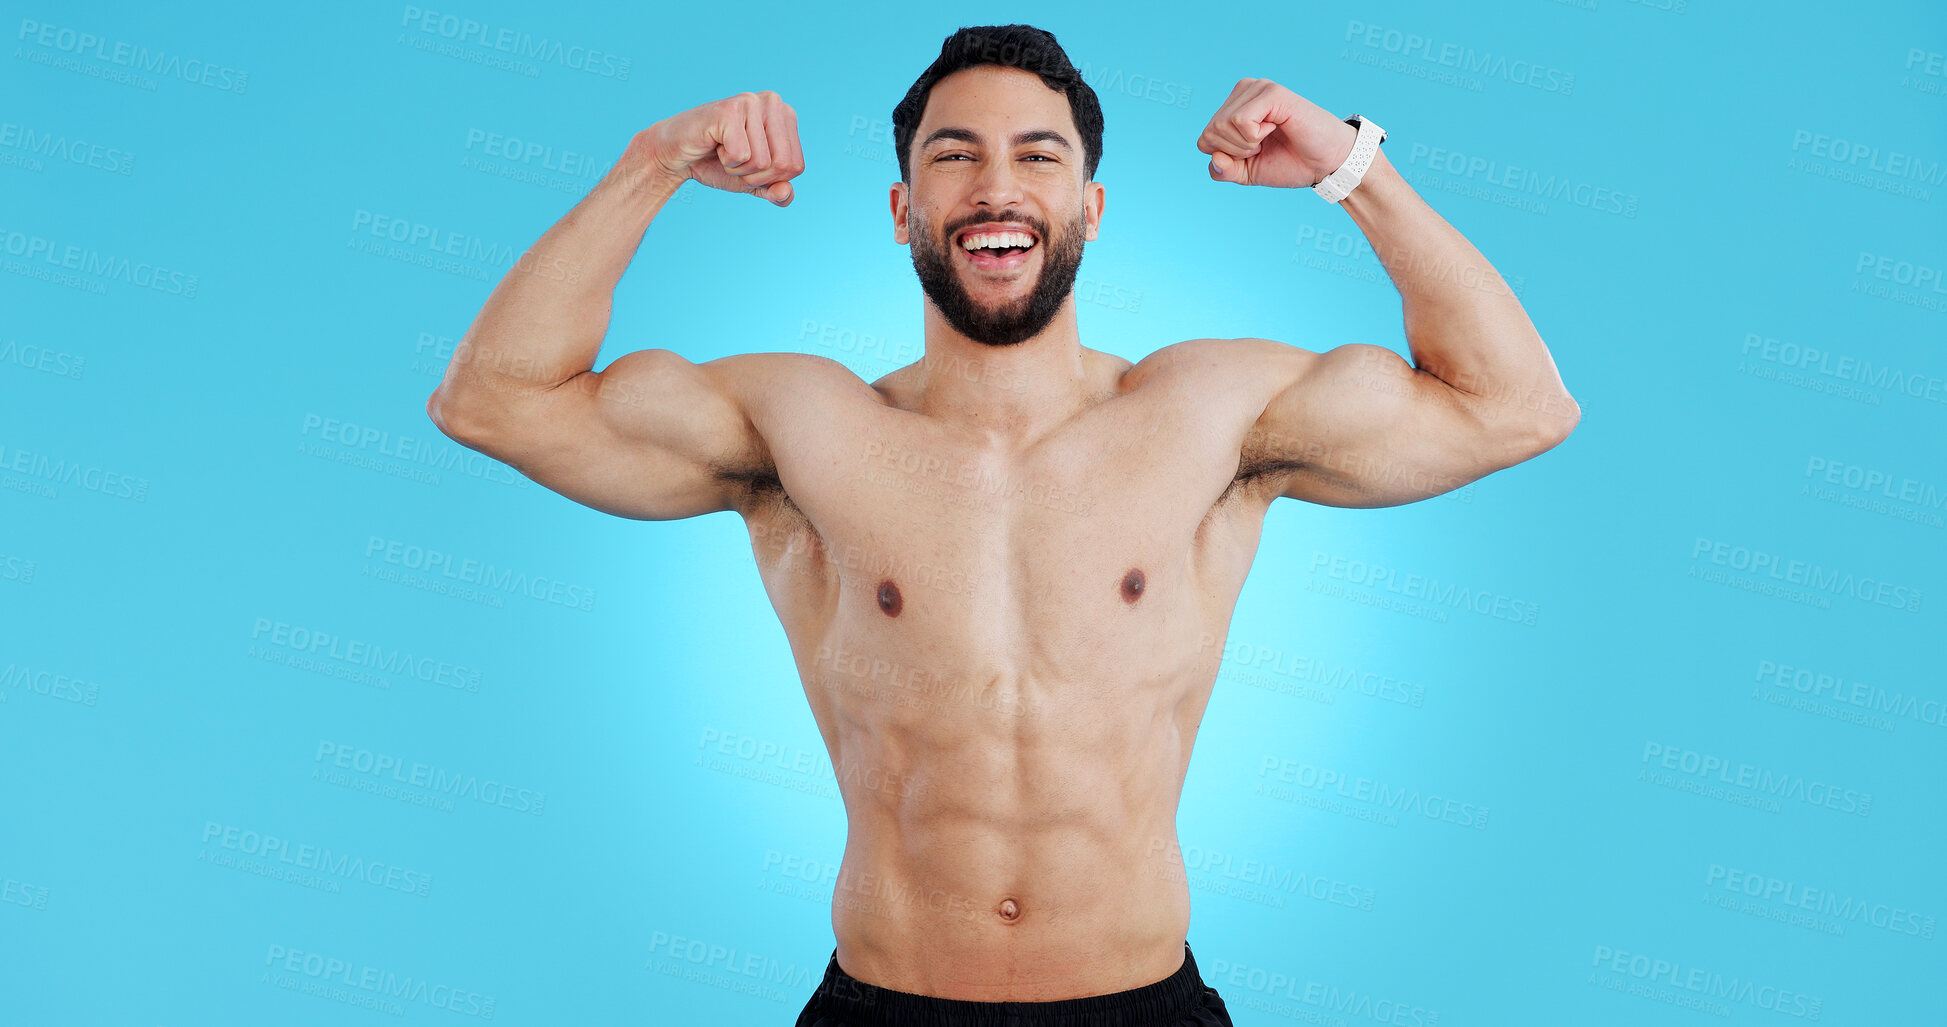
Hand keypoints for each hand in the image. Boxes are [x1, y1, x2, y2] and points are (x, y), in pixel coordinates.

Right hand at [637, 91, 803, 205]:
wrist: (678, 157)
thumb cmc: (718, 164)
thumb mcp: (755, 183)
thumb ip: (776, 192)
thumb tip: (785, 193)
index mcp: (786, 115)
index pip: (795, 166)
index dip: (770, 179)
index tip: (748, 164)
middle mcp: (773, 101)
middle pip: (783, 164)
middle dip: (756, 176)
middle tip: (734, 159)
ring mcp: (751, 101)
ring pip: (762, 162)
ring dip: (738, 168)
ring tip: (723, 150)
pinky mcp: (729, 109)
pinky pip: (741, 155)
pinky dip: (726, 160)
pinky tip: (714, 144)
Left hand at [1195, 78, 1357, 188]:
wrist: (1326, 164)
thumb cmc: (1290, 163)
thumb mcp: (1248, 173)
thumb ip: (1224, 170)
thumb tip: (1215, 158)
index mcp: (1234, 107)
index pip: (1204, 139)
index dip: (1227, 157)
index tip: (1255, 153)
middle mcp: (1243, 91)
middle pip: (1209, 133)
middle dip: (1235, 151)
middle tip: (1265, 145)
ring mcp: (1257, 88)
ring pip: (1221, 126)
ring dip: (1246, 144)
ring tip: (1271, 136)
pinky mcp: (1271, 92)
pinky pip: (1240, 121)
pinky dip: (1254, 136)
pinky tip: (1276, 128)